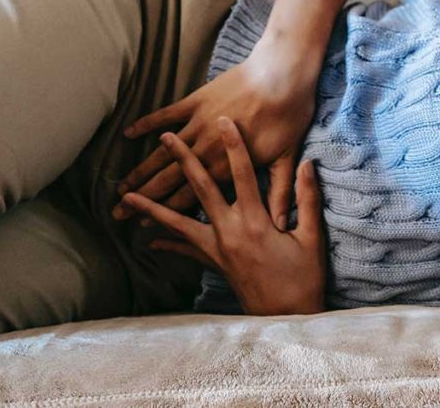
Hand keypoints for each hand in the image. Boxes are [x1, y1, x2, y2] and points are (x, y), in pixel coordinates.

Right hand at [114, 39, 319, 229]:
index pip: (189, 197)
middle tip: (117, 213)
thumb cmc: (289, 115)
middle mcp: (206, 150)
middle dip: (142, 198)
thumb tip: (280, 226)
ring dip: (140, 169)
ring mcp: (198, 124)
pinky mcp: (196, 102)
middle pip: (167, 179)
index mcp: (227, 168)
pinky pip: (165, 114)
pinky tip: (128, 134)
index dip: (165, 212)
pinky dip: (147, 124)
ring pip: (163, 153)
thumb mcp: (286, 158)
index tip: (144, 225)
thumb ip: (277, 194)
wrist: (282, 73)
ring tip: (120, 185)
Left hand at [122, 116, 326, 315]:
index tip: (224, 121)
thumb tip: (307, 164)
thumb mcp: (311, 237)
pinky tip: (148, 241)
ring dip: (152, 207)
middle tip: (167, 140)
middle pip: (201, 189)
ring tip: (127, 196)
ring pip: (178, 223)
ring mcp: (217, 249)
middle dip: (183, 162)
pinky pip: (185, 251)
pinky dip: (167, 245)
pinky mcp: (214, 264)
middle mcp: (230, 231)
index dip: (234, 145)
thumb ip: (305, 198)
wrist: (286, 318)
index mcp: (255, 221)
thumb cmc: (303, 278)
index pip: (243, 173)